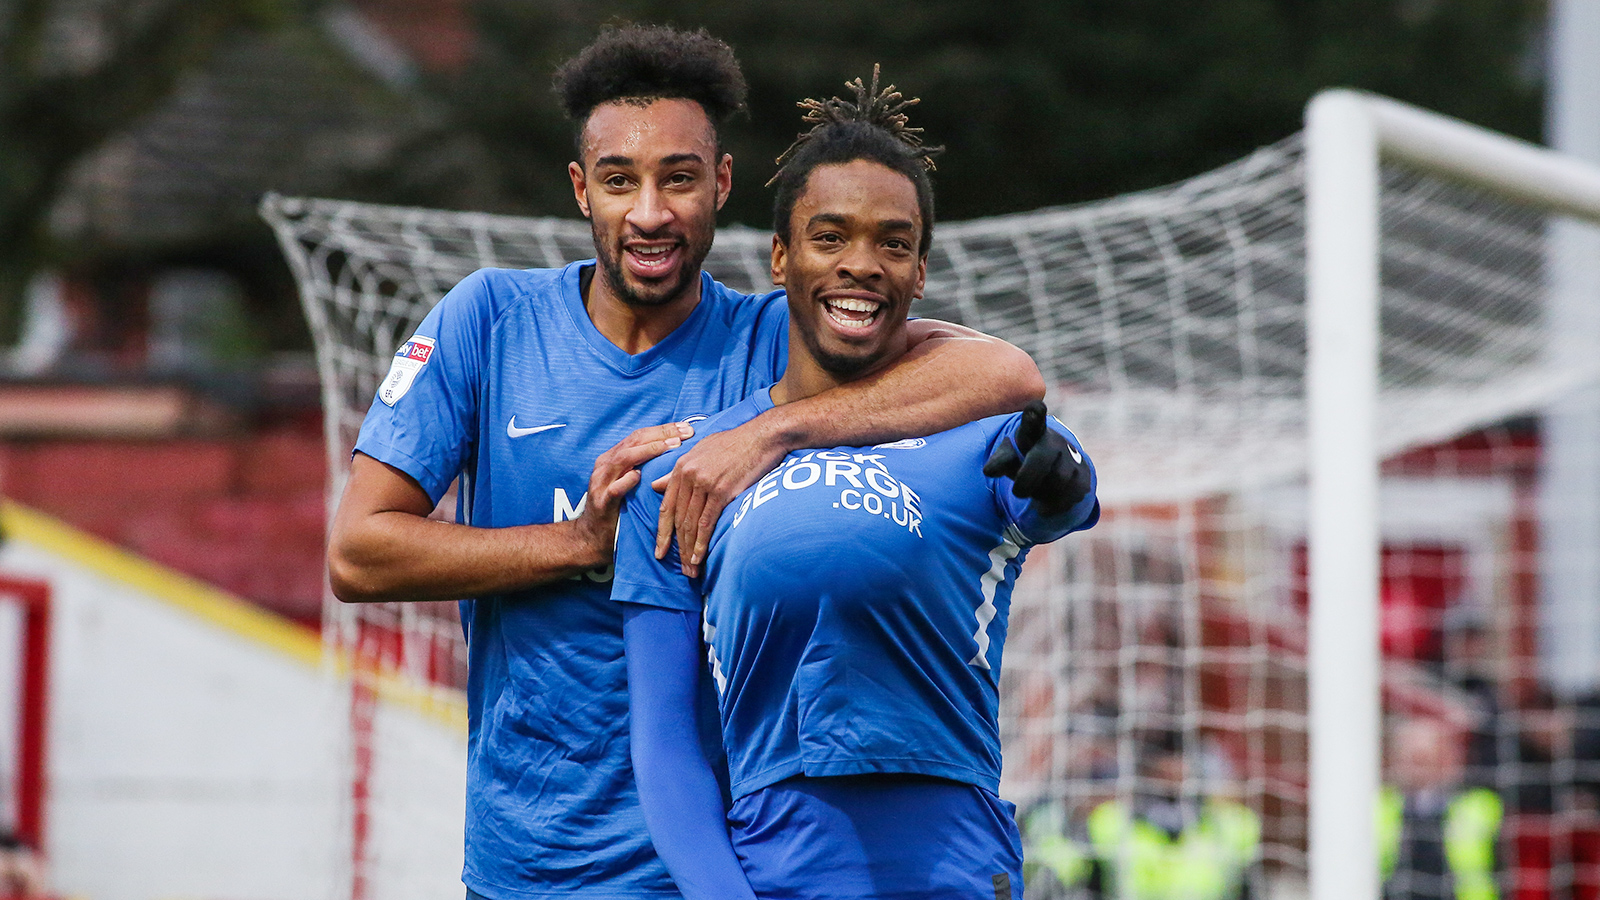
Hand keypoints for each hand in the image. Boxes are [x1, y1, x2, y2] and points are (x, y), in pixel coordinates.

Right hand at [573, 422, 693, 565]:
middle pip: (634, 441)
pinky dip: (626, 481)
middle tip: (685, 432)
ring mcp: (601, 482)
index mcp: (613, 457)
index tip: (686, 427)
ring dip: (649, 451)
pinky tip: (639, 475)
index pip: (640, 436)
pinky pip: (615, 489)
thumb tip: (675, 451)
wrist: (592, 535)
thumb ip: (645, 465)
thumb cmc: (618, 506)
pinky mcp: (601, 502)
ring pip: (624, 458)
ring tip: (671, 446)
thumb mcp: (630, 481)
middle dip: (661, 434)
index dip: (663, 429)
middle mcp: (605, 464)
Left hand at [651, 417, 784, 577]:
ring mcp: (704, 483)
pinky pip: (707, 522)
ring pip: (691, 524)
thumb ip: (677, 470)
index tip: (660, 550)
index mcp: (681, 467)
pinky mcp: (721, 491)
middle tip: (679, 569)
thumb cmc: (735, 442)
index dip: (663, 531)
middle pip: (678, 519)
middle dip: (677, 547)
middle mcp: (688, 476)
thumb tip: (656, 485)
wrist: (762, 436)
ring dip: (690, 550)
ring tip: (690, 570)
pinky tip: (699, 557)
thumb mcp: (701, 451)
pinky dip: (702, 543)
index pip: (667, 506)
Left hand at [982, 400, 1089, 516]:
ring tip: (1035, 490)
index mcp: (1033, 433)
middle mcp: (1055, 442)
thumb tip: (988, 471)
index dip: (1034, 415)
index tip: (1035, 407)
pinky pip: (1066, 498)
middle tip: (1017, 492)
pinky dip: (1051, 505)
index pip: (1033, 423)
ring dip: (1040, 492)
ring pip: (1056, 482)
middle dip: (1028, 479)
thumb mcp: (1010, 457)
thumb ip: (1000, 460)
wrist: (1057, 469)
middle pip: (1042, 460)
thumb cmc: (1025, 459)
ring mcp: (1073, 459)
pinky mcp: (1083, 479)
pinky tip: (1045, 502)